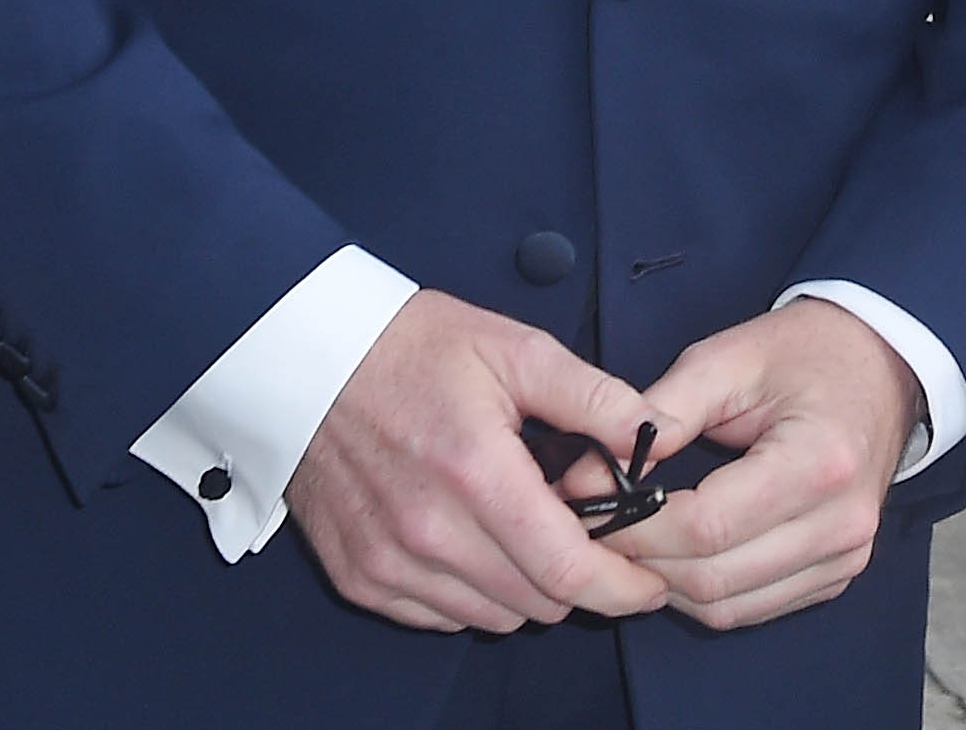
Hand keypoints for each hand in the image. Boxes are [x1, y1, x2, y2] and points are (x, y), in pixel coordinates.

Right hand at [285, 290, 678, 635]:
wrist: (310, 359)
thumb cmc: (414, 347)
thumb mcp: (516, 349)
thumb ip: (594, 397)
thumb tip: (655, 437)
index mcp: (476, 472)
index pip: (568, 570)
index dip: (623, 587)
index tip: (652, 582)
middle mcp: (429, 532)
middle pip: (537, 602)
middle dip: (580, 579)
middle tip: (590, 537)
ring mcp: (389, 562)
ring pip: (493, 617)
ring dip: (527, 589)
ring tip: (531, 532)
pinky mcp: (361, 578)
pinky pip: (442, 618)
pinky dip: (474, 594)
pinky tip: (479, 543)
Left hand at [616, 298, 921, 630]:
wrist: (883, 363)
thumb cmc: (806, 351)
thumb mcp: (730, 357)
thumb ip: (661, 412)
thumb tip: (590, 474)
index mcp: (819, 462)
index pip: (707, 526)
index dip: (636, 526)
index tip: (589, 505)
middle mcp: (841, 524)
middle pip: (712, 578)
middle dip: (641, 560)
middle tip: (596, 526)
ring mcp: (845, 556)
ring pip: (727, 607)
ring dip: (666, 584)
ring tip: (630, 539)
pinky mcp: (838, 574)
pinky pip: (753, 608)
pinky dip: (704, 592)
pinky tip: (678, 555)